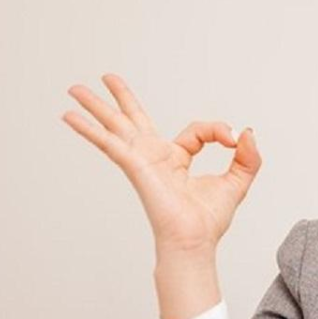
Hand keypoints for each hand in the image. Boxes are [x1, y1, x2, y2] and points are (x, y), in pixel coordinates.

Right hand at [62, 74, 261, 255]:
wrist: (195, 241)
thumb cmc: (208, 221)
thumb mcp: (238, 181)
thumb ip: (248, 156)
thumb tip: (246, 132)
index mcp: (176, 159)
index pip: (195, 131)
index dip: (217, 130)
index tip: (232, 139)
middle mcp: (154, 157)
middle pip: (134, 119)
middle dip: (121, 97)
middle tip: (107, 77)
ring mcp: (141, 161)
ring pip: (116, 126)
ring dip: (95, 107)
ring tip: (74, 88)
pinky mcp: (135, 167)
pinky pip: (109, 143)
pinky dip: (89, 130)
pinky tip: (69, 116)